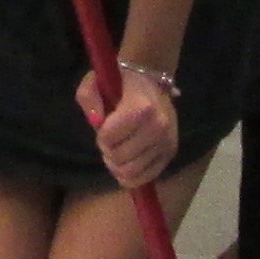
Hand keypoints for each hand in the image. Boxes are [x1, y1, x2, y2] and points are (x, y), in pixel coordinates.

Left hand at [79, 59, 179, 193]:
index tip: (105, 126)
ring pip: (131, 172)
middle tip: (110, 141)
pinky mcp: (171, 152)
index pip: (108, 138)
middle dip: (108, 152)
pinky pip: (147, 178)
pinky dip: (132, 176)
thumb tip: (95, 123)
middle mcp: (158, 126)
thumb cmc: (120, 82)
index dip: (100, 136)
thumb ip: (88, 98)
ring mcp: (167, 141)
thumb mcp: (95, 81)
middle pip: (119, 158)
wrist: (152, 80)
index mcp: (141, 107)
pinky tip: (128, 162)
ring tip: (118, 150)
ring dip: (118, 165)